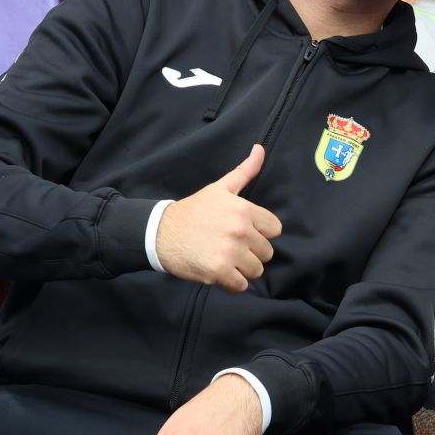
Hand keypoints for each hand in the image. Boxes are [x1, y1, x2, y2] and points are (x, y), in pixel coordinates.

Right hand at [154, 145, 281, 292]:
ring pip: (256, 270)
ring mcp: (231, 252)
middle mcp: (241, 231)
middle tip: (231, 246)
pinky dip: (232, 283)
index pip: (275, 229)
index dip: (260, 232)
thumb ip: (244, 171)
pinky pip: (241, 285)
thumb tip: (260, 149)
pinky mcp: (219, 271)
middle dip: (251, 252)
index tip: (244, 231)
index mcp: (244, 210)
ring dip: (243, 269)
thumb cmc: (193, 211)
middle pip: (267, 252)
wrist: (160, 233)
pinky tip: (220, 272)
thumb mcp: (220, 188)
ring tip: (225, 258)